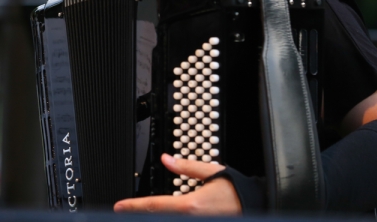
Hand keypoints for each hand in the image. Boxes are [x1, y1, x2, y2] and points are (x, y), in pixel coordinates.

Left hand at [113, 154, 241, 214]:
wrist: (258, 205)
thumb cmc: (237, 192)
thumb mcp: (212, 173)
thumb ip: (186, 167)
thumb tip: (167, 159)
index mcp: (190, 206)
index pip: (154, 206)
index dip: (133, 206)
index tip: (119, 207)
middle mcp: (192, 219)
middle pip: (158, 218)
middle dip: (140, 215)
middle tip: (124, 212)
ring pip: (168, 221)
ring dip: (154, 218)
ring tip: (139, 214)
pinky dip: (168, 218)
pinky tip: (161, 215)